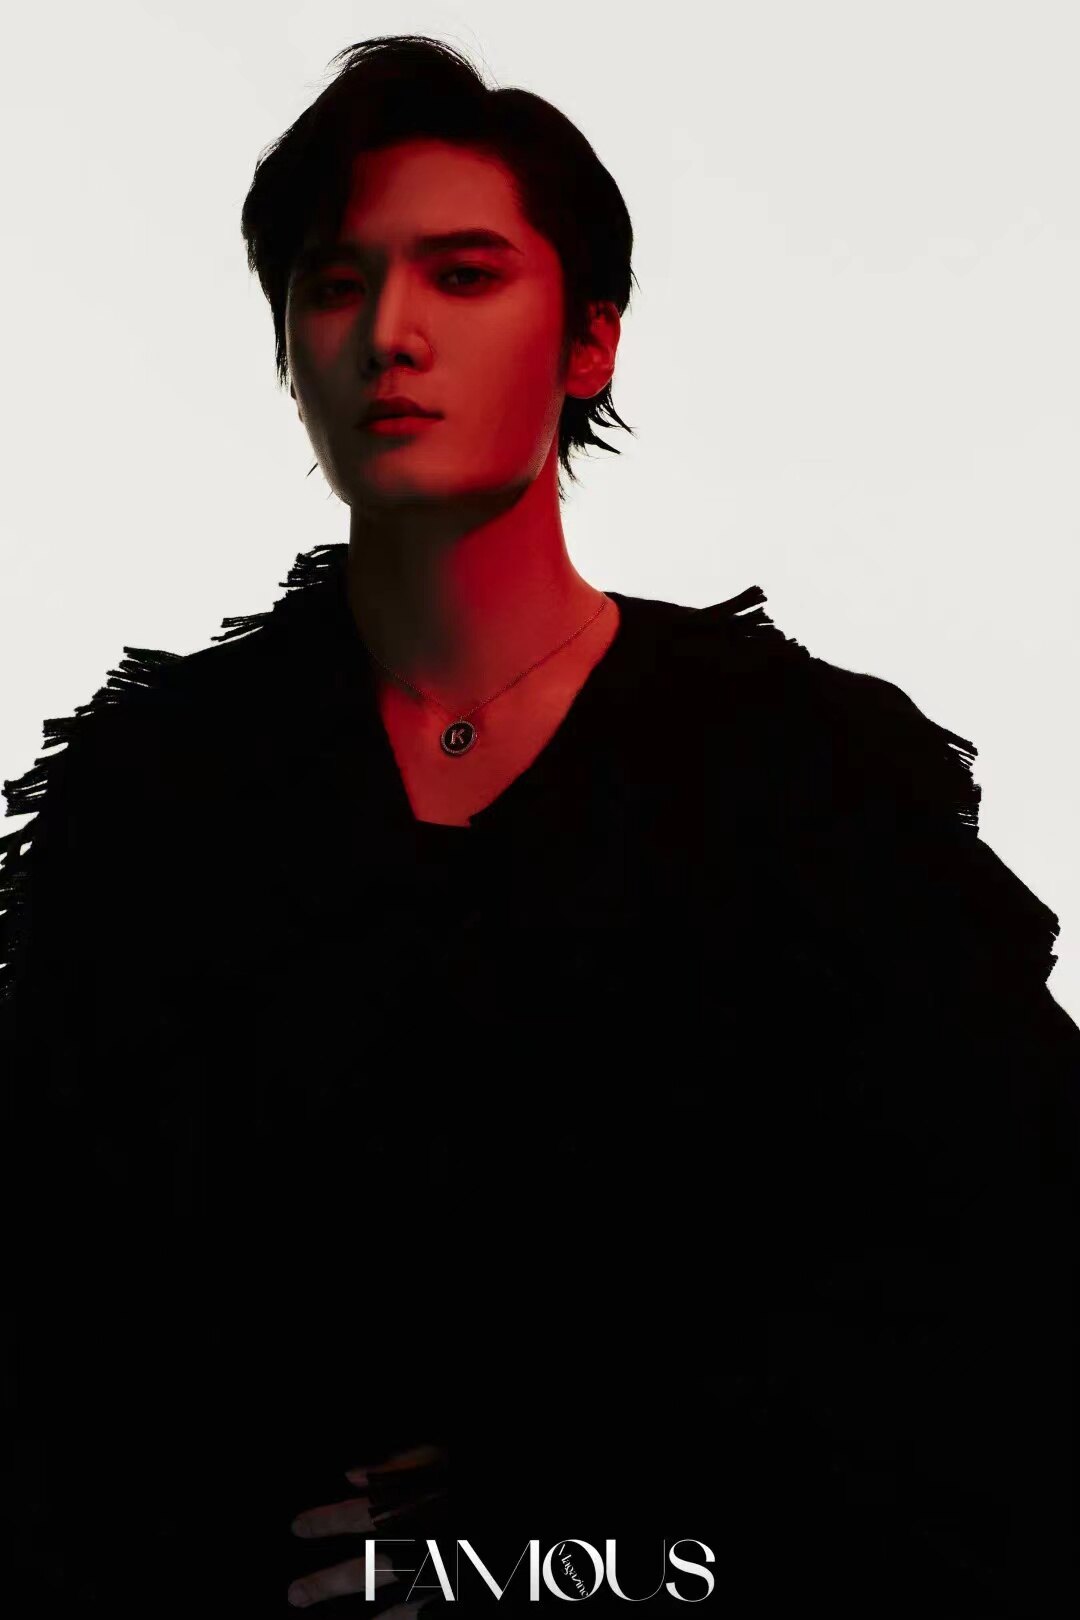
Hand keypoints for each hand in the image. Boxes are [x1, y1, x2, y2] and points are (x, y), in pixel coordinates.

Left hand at [288, 1443, 447, 1610]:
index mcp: (412, 1507)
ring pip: (395, 1602)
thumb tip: (352, 1477)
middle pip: (369, 1568)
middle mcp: (418, 1544)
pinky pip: (421, 1611)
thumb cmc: (463, 1478)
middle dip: (330, 1582)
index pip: (359, 1515)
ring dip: (366, 1618)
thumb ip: (399, 1466)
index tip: (297, 1527)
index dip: (326, 1522)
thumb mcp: (437, 1460)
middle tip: (295, 1594)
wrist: (527, 1504)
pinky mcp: (452, 1590)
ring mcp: (436, 1572)